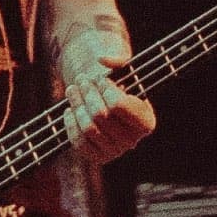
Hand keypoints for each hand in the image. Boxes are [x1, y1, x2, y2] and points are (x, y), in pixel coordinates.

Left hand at [60, 39, 155, 165]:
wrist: (106, 102)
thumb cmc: (117, 83)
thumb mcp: (122, 69)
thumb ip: (117, 60)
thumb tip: (102, 59)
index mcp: (146, 120)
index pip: (119, 105)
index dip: (106, 88)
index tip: (102, 79)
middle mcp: (133, 140)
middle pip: (100, 114)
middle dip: (87, 92)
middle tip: (82, 80)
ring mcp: (115, 151)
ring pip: (88, 127)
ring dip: (76, 104)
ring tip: (72, 89)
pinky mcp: (97, 156)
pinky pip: (78, 141)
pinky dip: (71, 123)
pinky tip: (70, 109)